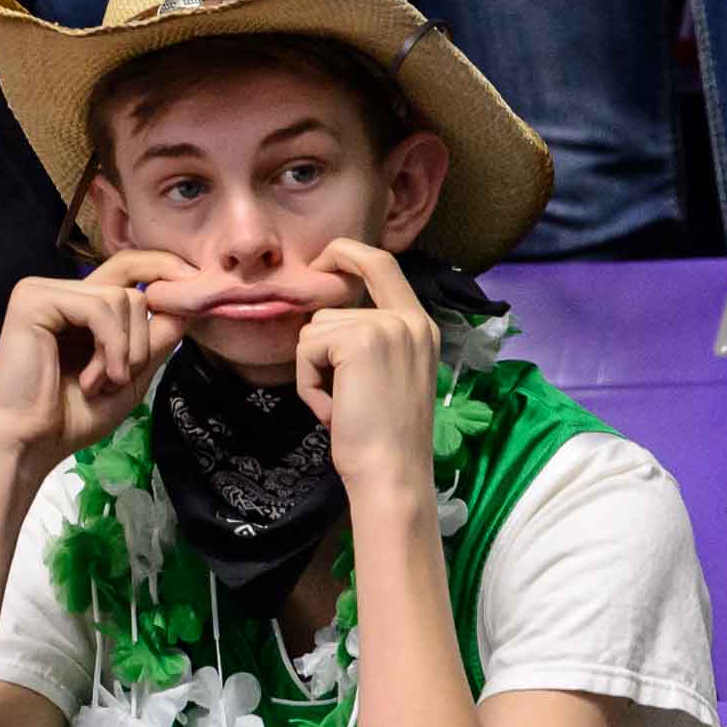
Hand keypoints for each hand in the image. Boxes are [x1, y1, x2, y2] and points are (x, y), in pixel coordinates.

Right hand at [0, 251, 192, 476]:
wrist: (30, 443)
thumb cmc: (72, 416)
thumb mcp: (131, 375)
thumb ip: (158, 337)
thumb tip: (193, 300)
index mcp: (80, 304)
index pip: (130, 268)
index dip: (166, 271)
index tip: (200, 293)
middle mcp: (61, 290)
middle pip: (132, 284)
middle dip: (143, 337)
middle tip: (124, 377)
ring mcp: (45, 290)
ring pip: (124, 298)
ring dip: (125, 351)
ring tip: (100, 384)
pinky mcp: (34, 299)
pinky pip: (100, 307)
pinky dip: (111, 347)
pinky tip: (94, 379)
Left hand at [292, 238, 439, 493]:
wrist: (391, 473)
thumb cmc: (382, 439)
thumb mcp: (385, 377)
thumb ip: (367, 342)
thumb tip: (320, 320)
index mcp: (420, 326)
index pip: (383, 264)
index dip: (347, 253)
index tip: (322, 261)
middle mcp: (408, 320)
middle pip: (330, 311)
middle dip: (320, 355)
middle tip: (344, 399)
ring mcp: (385, 326)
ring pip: (313, 331)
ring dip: (314, 373)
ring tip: (343, 407)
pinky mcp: (358, 340)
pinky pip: (306, 349)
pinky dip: (308, 383)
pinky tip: (334, 410)